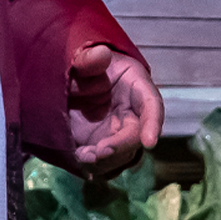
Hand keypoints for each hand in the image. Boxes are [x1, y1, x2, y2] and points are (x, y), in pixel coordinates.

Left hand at [67, 43, 162, 173]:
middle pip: (137, 136)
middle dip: (121, 147)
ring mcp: (118, 134)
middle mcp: (133, 114)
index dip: (153, 123)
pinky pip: (106, 165)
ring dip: (106, 161)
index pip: (152, 105)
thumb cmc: (82, 66)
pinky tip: (79, 155)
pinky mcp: (103, 147)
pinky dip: (94, 166)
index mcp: (136, 87)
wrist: (67, 83)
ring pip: (123, 156)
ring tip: (83, 154)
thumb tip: (101, 53)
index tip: (150, 141)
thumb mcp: (83, 58)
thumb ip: (89, 58)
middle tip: (98, 151)